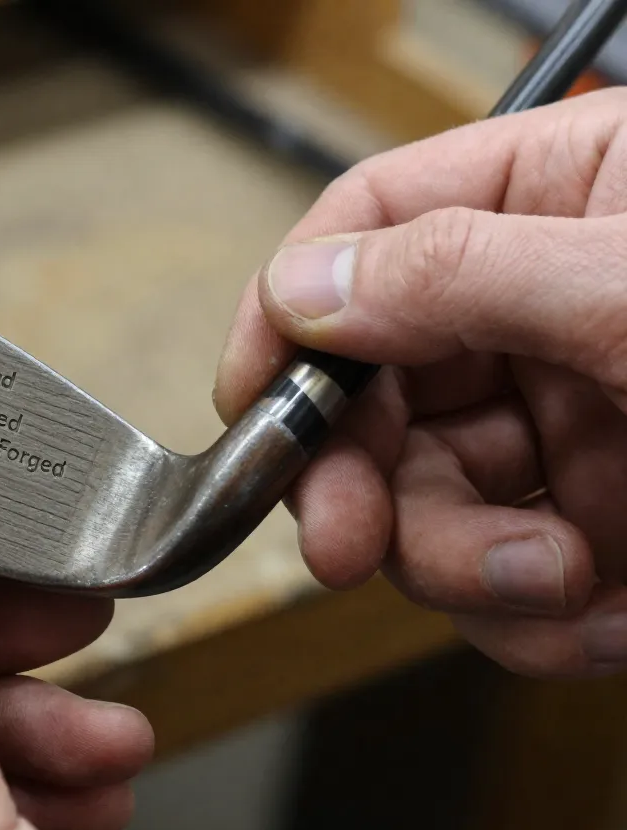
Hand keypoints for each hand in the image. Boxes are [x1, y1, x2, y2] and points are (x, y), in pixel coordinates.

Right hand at [216, 88, 626, 678]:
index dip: (290, 312)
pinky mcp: (596, 526)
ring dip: (460, 561)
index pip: (366, 233)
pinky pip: (498, 581)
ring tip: (548, 577)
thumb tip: (311, 289)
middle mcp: (545, 314)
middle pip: (373, 390)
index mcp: (561, 201)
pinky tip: (598, 608)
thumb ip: (462, 273)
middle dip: (361, 480)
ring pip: (423, 503)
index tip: (252, 399)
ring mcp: (566, 427)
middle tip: (345, 539)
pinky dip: (532, 615)